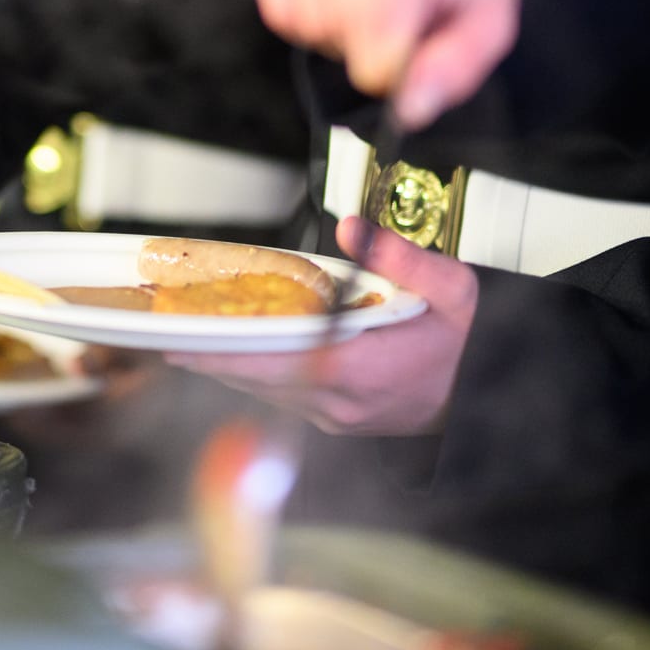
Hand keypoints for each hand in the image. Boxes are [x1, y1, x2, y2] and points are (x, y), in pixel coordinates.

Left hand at [166, 217, 480, 435]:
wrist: (484, 401)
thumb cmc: (469, 348)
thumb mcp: (455, 292)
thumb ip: (403, 259)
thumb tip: (355, 228)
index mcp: (364, 368)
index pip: (279, 360)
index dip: (227, 352)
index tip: (185, 341)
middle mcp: (342, 401)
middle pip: (261, 377)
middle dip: (213, 356)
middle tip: (166, 335)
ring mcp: (338, 417)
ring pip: (269, 391)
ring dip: (230, 367)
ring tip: (186, 341)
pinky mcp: (338, 421)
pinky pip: (285, 397)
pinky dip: (256, 375)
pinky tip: (233, 356)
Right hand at [254, 0, 520, 127]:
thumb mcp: (485, 24)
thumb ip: (453, 70)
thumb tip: (408, 108)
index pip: (377, 12)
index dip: (386, 61)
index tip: (402, 63)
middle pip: (335, 17)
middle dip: (361, 44)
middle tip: (390, 26)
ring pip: (302, 15)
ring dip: (331, 33)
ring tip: (364, 7)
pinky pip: (276, 4)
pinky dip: (302, 19)